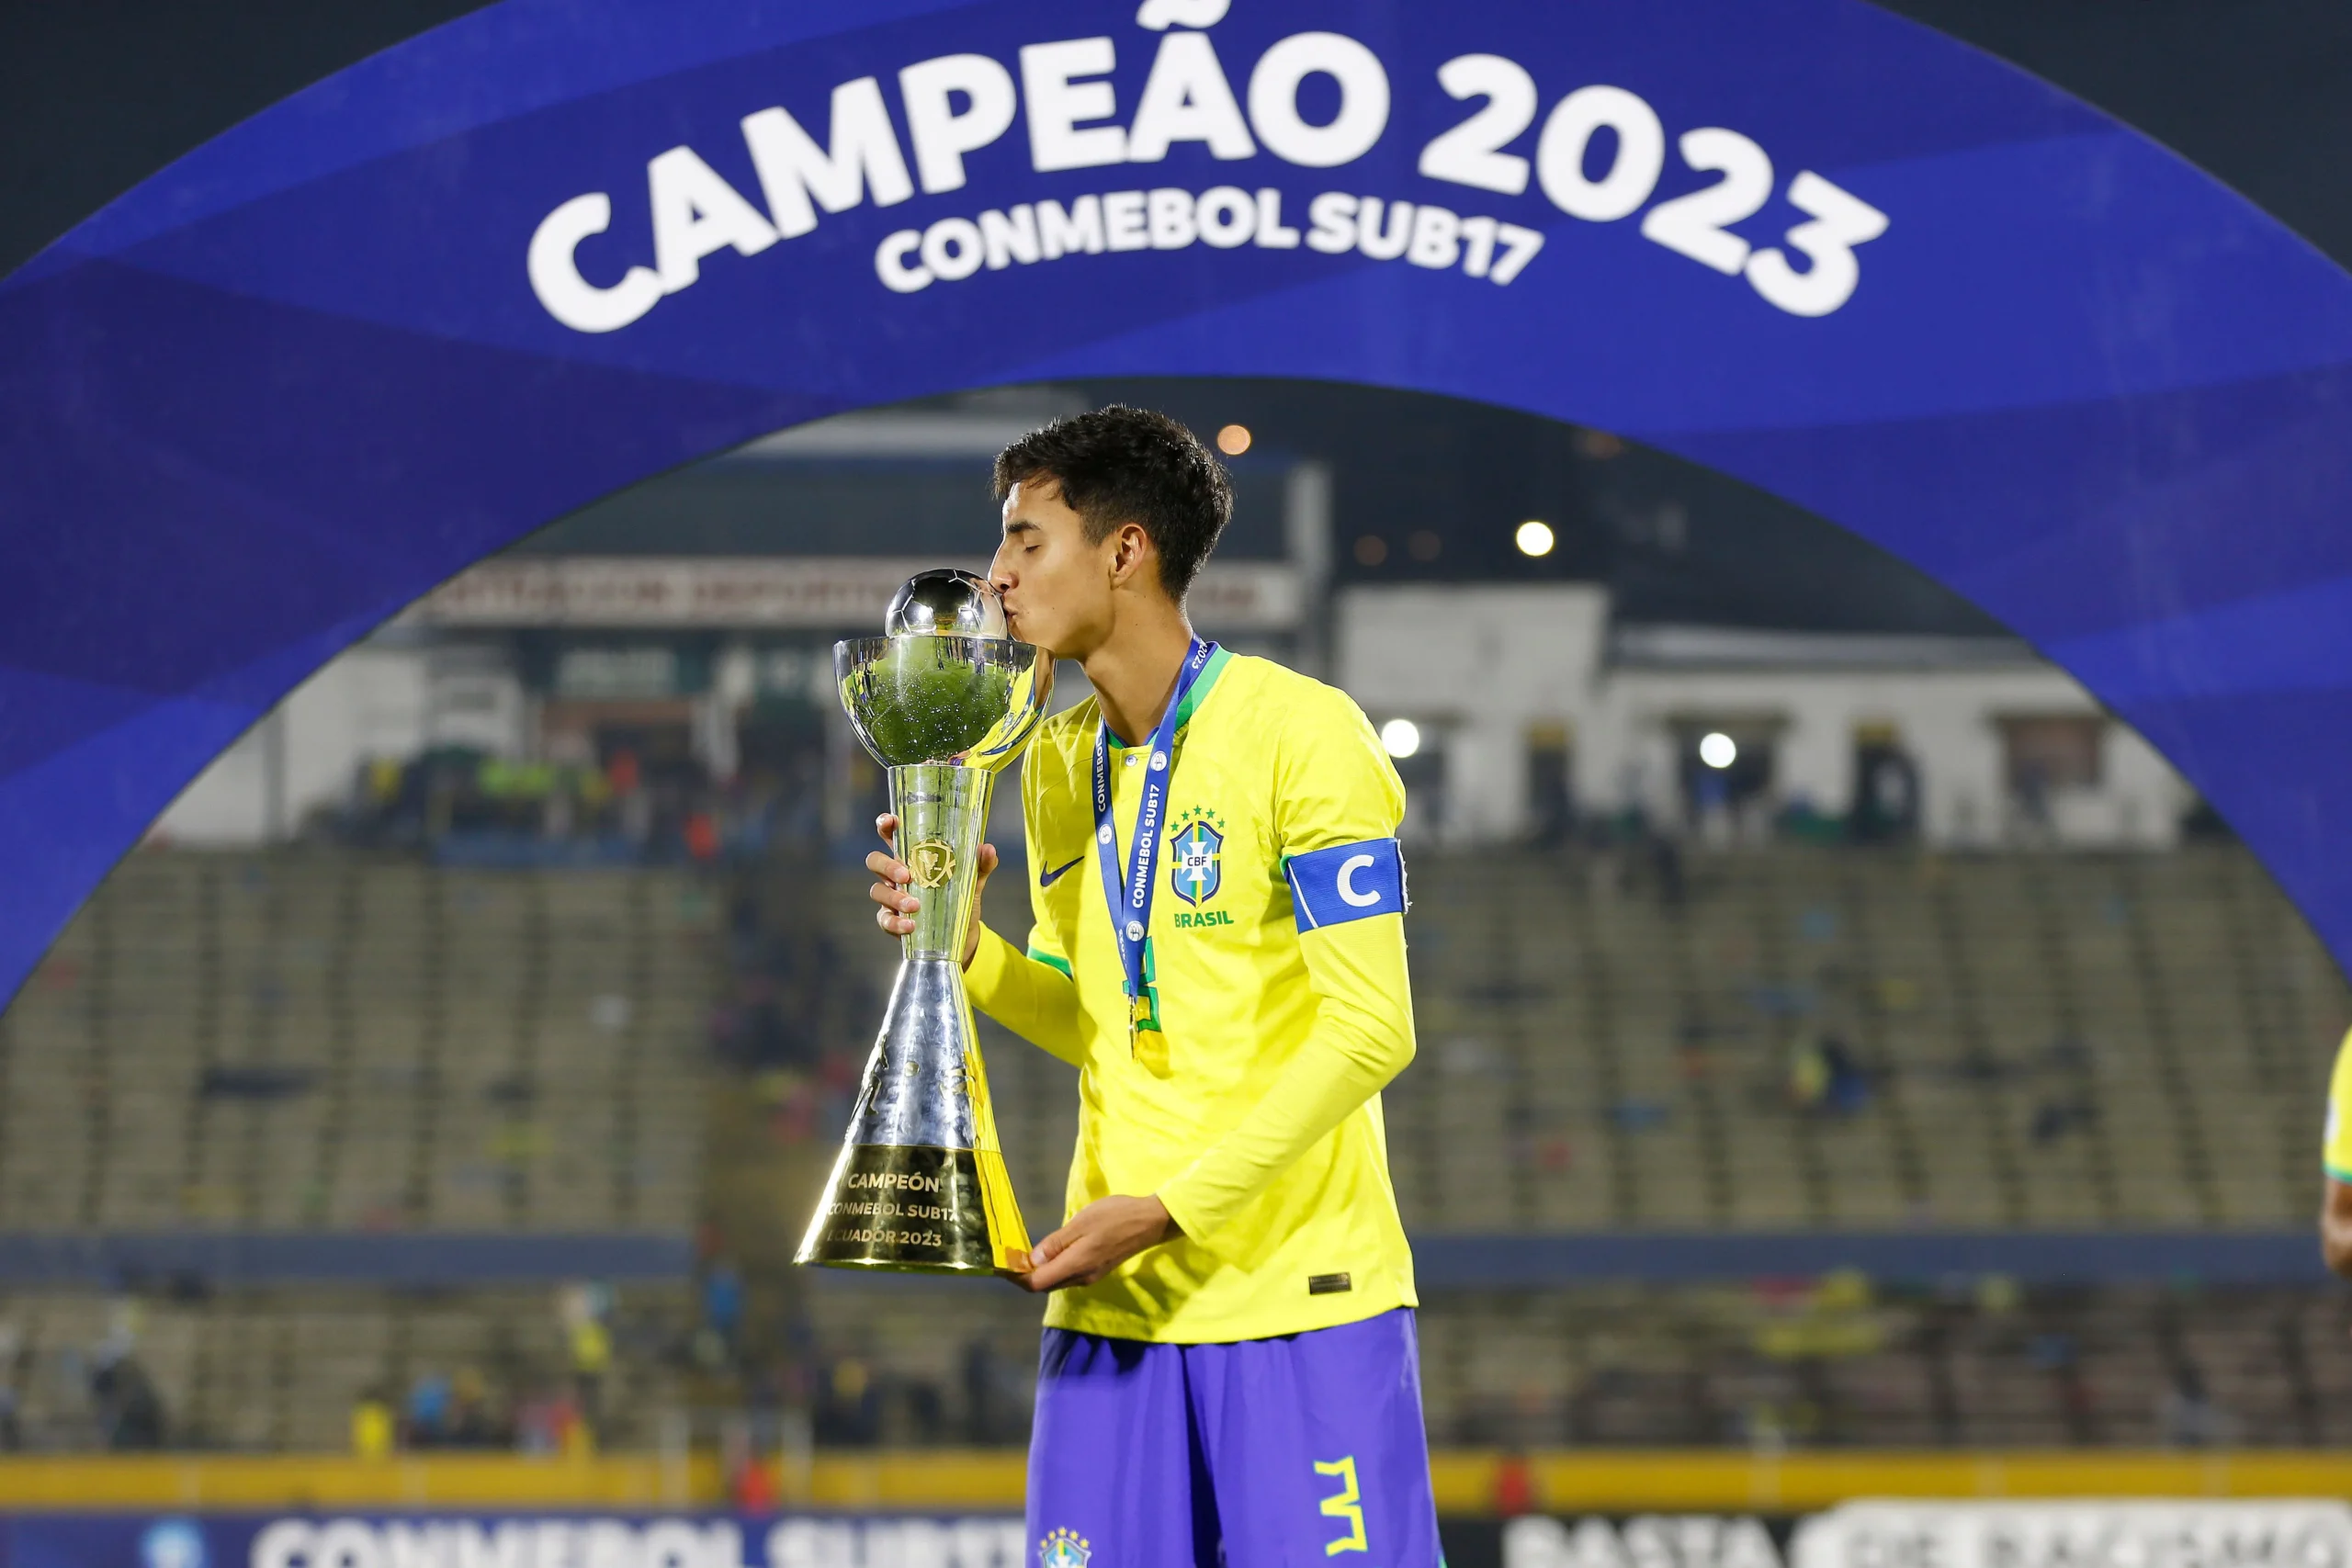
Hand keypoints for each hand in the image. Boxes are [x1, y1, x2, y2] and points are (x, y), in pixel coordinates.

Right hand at [867, 814, 997, 967]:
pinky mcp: (891, 921)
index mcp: (912, 857)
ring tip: (914, 905)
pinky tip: (911, 925)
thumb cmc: (960, 898)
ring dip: (894, 897)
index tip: (890, 822)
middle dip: (886, 866)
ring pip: (877, 891)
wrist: (962, 934)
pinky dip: (896, 923)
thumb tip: (987, 848)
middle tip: (907, 875)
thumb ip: (981, 864)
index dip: (885, 825)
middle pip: (875, 861)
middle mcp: (896, 874)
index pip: (890, 835)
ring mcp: (891, 897)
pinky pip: (884, 920)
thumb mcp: (973, 880)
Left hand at [1018, 1195, 1180, 1290]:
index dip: (1016, 1277)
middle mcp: (1081, 1277)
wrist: (1150, 1221)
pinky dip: (1052, 1268)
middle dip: (1023, 1275)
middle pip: (1044, 1285)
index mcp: (1075, 1266)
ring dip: (1038, 1272)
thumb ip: (1056, 1243)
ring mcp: (1090, 1275)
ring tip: (1023, 1254)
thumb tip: (1033, 1261)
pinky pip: (1066, 1275)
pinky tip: (1047, 1253)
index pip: (1036, 1282)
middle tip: (1007, 1257)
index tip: (1000, 1264)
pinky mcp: (1096, 1270)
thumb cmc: (1115, 1217)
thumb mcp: (1081, 1223)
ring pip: (1055, 1281)